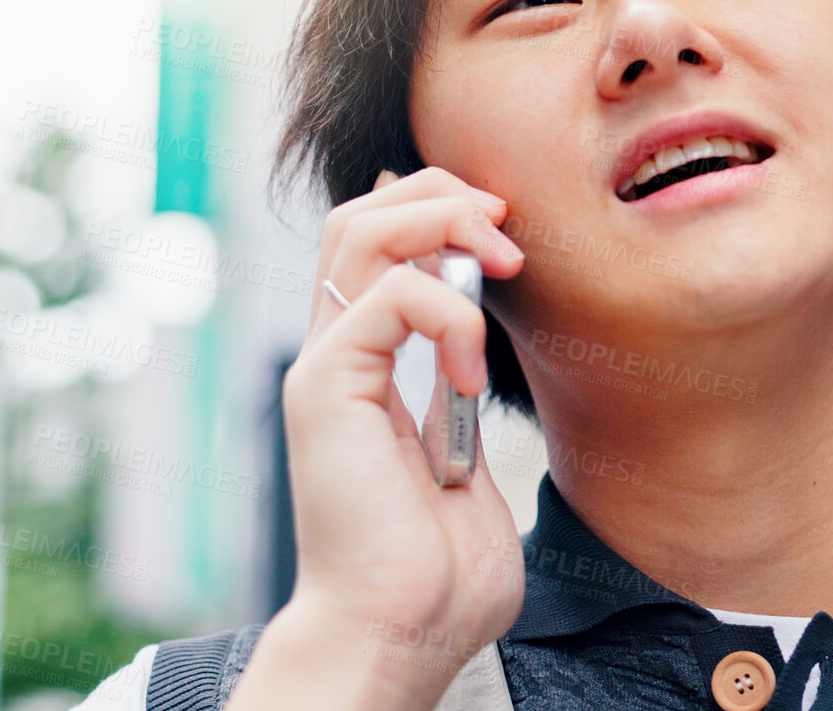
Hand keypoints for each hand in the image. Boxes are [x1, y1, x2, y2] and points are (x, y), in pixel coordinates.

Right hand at [228, 167, 526, 709]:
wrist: (399, 636)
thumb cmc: (437, 576)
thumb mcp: (464, 461)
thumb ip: (460, 400)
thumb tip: (477, 353)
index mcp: (363, 367)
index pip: (375, 242)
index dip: (438, 211)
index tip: (507, 235)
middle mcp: (334, 356)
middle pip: (360, 214)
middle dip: (440, 196)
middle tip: (506, 228)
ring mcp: (325, 368)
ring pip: (357, 230)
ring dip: (442, 225)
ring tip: (501, 263)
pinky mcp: (328, 388)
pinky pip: (388, 297)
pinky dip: (450, 316)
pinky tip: (474, 376)